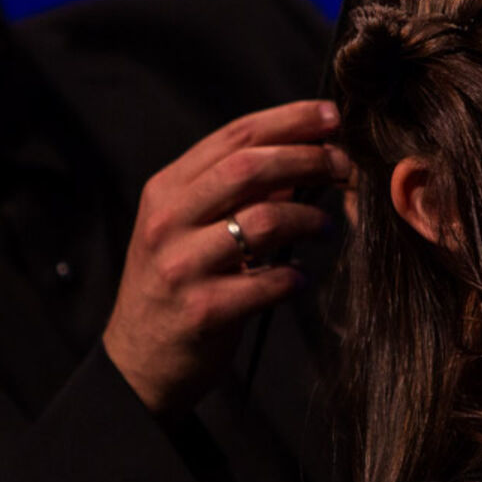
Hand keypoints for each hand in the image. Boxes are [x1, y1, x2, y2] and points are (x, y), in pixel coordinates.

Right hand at [103, 99, 347, 413]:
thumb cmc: (174, 287)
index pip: (233, 136)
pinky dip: (294, 277)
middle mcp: (169, 221)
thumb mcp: (189, 228)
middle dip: (308, 158)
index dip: (289, 120)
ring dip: (309, 219)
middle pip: (249, 168)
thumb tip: (302, 157)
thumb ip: (235, 192)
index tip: (331, 118)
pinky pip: (267, 282)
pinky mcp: (203, 311)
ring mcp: (182, 266)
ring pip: (264, 221)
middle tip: (344, 165)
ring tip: (326, 228)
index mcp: (166, 190)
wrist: (137, 363)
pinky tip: (301, 278)